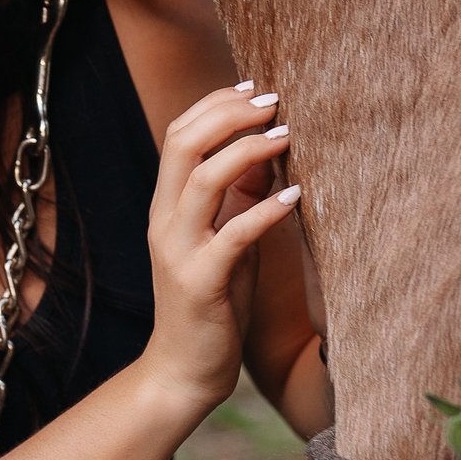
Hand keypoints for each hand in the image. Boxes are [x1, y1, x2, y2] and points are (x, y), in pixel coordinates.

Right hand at [137, 86, 300, 428]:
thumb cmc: (212, 304)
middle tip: (273, 101)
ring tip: (286, 136)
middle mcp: (164, 221)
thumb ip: (238, 197)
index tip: (255, 88)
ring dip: (247, 151)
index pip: (178, 135)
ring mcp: (178, 251)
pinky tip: (296, 195)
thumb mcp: (225, 240)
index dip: (215, 104)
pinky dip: (265, 210)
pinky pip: (234, 235)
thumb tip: (266, 151)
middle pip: (183, 144)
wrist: (184, 371)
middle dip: (229, 114)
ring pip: (203, 180)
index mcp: (165, 207)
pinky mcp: (201, 282)